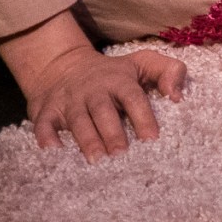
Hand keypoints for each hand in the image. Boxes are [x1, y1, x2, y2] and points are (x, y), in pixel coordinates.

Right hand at [0, 9, 187, 161]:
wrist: (62, 66)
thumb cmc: (113, 73)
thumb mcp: (143, 62)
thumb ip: (170, 71)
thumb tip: (177, 96)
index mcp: (119, 80)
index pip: (133, 97)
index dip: (142, 116)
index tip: (151, 138)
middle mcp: (94, 90)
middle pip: (103, 110)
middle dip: (112, 131)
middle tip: (121, 153)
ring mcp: (69, 100)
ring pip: (77, 119)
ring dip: (85, 139)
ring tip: (95, 159)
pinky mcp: (47, 110)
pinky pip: (43, 123)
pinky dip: (46, 137)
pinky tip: (53, 152)